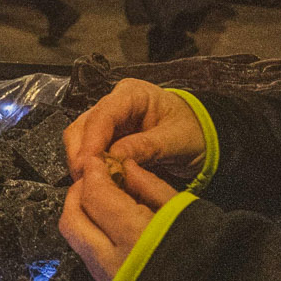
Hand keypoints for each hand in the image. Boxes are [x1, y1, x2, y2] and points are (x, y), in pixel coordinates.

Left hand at [60, 159, 180, 280]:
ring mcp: (107, 280)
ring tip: (101, 200)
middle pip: (72, 219)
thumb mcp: (187, 212)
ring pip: (75, 239)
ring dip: (81, 214)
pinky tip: (110, 226)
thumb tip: (126, 167)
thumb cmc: (209, 255)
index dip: (93, 173)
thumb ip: (151, 187)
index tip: (97, 160)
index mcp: (135, 236)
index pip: (96, 196)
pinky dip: (91, 234)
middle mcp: (112, 260)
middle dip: (77, 193)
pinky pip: (88, 255)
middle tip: (93, 178)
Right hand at [62, 78, 204, 181]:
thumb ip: (147, 146)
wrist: (201, 137)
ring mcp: (108, 121)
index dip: (91, 141)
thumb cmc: (194, 132)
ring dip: (82, 163)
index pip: (102, 115)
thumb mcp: (178, 139)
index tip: (87, 166)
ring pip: (79, 140)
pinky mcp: (107, 139)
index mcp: (132, 94)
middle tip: (87, 182)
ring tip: (92, 186)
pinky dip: (90, 168)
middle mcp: (114, 104)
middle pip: (82, 126)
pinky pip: (89, 153)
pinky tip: (98, 183)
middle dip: (81, 154)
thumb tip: (114, 158)